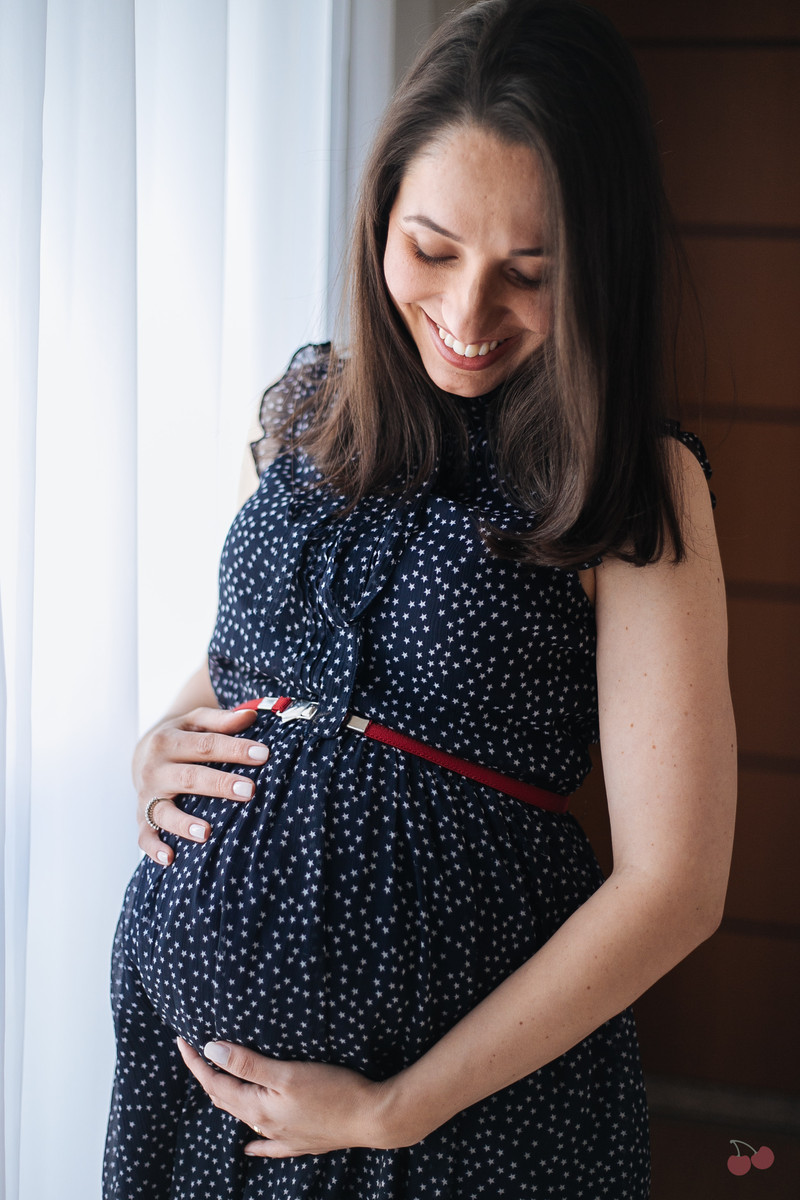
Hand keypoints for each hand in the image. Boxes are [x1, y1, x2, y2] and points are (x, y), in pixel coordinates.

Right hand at [135, 706, 268, 864]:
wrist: (142, 754)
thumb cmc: (181, 737)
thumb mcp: (196, 722)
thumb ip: (222, 720)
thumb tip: (251, 716)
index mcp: (169, 741)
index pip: (205, 745)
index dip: (235, 749)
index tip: (263, 755)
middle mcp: (155, 769)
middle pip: (189, 777)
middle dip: (219, 784)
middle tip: (249, 790)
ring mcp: (147, 796)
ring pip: (163, 811)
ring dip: (184, 823)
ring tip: (208, 832)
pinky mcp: (141, 817)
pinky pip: (144, 836)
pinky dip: (154, 848)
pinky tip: (171, 858)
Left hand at [176, 1038, 414, 1156]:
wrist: (372, 1118)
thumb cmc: (333, 1091)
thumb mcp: (287, 1072)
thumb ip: (248, 1063)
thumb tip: (211, 1051)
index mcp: (257, 1107)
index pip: (216, 1084)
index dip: (197, 1063)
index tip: (182, 1041)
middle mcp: (265, 1125)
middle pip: (226, 1100)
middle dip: (208, 1076)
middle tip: (195, 1054)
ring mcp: (283, 1136)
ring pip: (245, 1118)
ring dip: (228, 1099)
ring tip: (217, 1083)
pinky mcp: (303, 1141)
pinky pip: (269, 1144)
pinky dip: (255, 1142)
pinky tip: (250, 1145)